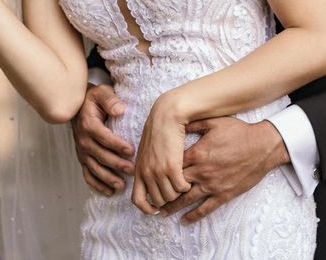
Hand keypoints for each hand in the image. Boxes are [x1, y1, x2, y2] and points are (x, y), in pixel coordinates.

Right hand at [71, 84, 134, 195]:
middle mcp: (83, 140)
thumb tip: (120, 110)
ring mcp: (82, 151)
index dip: (117, 145)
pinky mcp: (83, 158)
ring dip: (108, 178)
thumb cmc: (94, 98)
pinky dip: (97, 185)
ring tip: (122, 186)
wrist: (77, 105)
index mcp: (89, 124)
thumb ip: (111, 100)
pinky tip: (109, 191)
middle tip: (132, 170)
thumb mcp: (102, 93)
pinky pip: (88, 174)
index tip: (131, 151)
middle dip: (117, 164)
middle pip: (100, 155)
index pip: (104, 137)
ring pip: (94, 168)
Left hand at [132, 95, 191, 214]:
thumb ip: (145, 165)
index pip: (137, 200)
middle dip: (168, 200)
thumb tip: (148, 177)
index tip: (156, 209)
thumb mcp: (146, 149)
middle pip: (158, 201)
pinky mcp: (172, 166)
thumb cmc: (159, 129)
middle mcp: (147, 173)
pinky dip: (186, 186)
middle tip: (176, 191)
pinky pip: (181, 187)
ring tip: (183, 184)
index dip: (147, 209)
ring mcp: (158, 171)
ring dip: (178, 193)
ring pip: (170, 196)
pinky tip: (188, 179)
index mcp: (139, 169)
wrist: (166, 115)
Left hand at [161, 117, 287, 222]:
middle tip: (151, 196)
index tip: (153, 173)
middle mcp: (202, 171)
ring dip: (173, 206)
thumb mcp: (215, 122)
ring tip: (162, 211)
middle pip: (176, 184)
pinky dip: (193, 216)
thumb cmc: (239, 132)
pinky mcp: (223, 194)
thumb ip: (195, 124)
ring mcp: (212, 184)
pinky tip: (184, 220)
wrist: (262, 145)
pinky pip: (205, 208)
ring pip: (187, 199)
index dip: (162, 169)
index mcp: (197, 153)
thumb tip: (180, 123)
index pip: (173, 164)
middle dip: (163, 190)